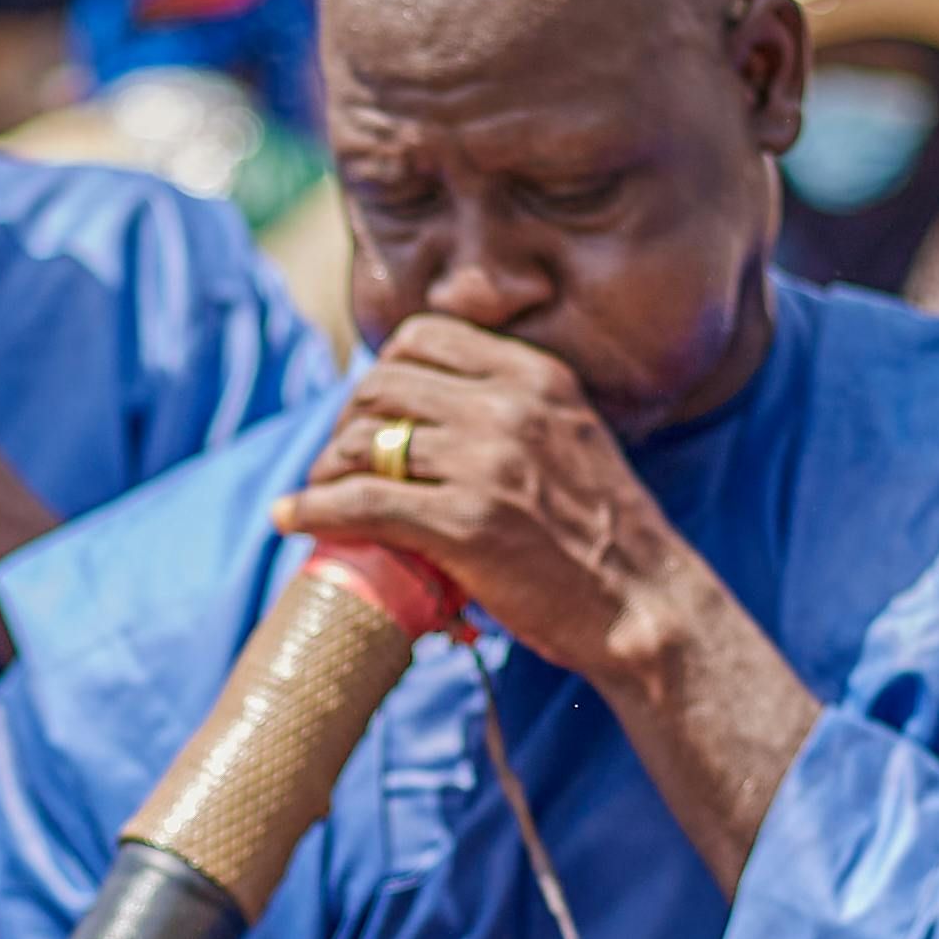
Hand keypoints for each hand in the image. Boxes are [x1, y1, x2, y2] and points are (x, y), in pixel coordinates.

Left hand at [274, 318, 708, 686]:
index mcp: (535, 375)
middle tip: (341, 459)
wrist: (645, 602)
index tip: (372, 409)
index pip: (424, 336)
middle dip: (347, 419)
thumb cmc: (605, 532)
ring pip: (363, 441)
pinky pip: (359, 502)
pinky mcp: (464, 524)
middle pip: (382, 384)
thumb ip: (514, 407)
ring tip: (318, 493)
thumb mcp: (572, 434)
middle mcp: (509, 406)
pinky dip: (313, 510)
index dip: (382, 369)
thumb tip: (435, 404)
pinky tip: (292, 519)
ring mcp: (485, 463)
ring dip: (326, 468)